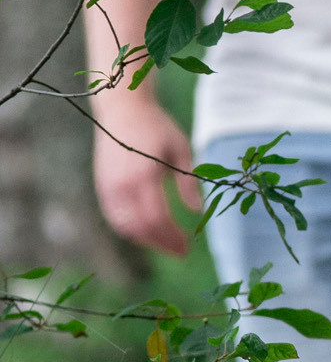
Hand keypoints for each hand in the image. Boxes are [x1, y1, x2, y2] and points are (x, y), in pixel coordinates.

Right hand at [93, 99, 200, 255]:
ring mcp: (108, 187)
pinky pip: (114, 218)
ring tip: (167, 244)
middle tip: (181, 252)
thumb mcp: (181, 149)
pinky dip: (131, 231)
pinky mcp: (102, 187)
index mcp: (144, 175)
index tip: (189, 246)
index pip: (158, 218)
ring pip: (125, 227)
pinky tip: (148, 232)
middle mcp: (122, 185)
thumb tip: (198, 212)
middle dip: (163, 244)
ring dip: (147, 241)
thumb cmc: (156, 126)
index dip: (173, 237)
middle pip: (141, 228)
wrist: (122, 109)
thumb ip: (188, 182)